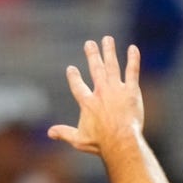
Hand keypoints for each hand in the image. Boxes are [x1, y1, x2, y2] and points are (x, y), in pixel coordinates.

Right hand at [48, 36, 143, 155]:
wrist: (121, 141)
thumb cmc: (100, 143)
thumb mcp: (79, 139)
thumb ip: (64, 133)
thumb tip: (50, 133)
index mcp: (87, 102)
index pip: (77, 85)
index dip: (74, 77)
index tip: (71, 69)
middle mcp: (100, 92)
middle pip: (95, 68)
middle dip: (92, 55)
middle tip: (89, 43)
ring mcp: (116, 90)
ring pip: (112, 65)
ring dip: (109, 51)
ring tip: (108, 39)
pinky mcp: (131, 91)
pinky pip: (132, 71)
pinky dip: (133, 59)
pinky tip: (133, 48)